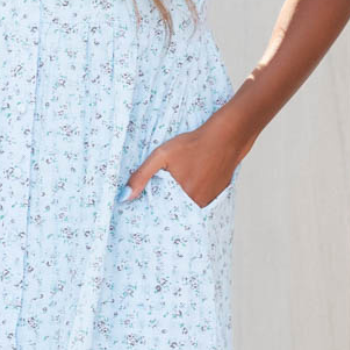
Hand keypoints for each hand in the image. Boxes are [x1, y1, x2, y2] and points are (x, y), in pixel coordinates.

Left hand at [124, 110, 250, 207]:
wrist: (226, 137)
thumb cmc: (193, 144)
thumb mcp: (162, 155)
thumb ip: (141, 176)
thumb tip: (123, 197)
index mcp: (182, 199)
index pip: (161, 213)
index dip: (153, 209)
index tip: (144, 206)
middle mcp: (197, 204)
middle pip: (175, 210)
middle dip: (166, 204)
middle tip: (163, 188)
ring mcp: (209, 200)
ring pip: (188, 205)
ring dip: (180, 199)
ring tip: (180, 181)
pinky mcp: (218, 194)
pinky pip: (200, 200)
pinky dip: (193, 193)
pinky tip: (193, 178)